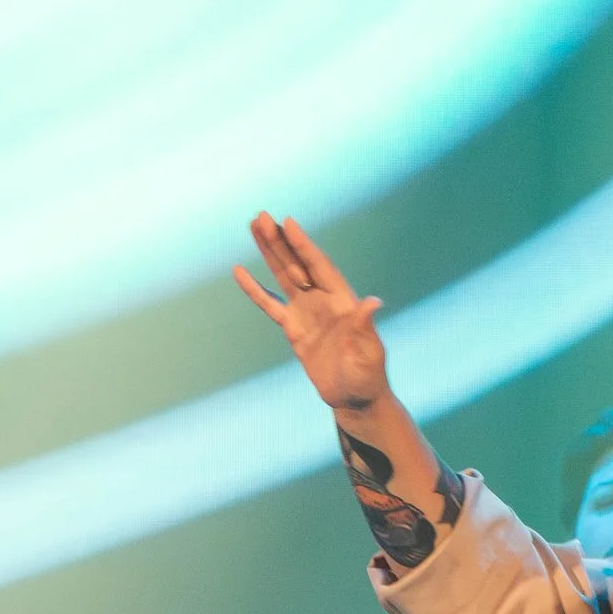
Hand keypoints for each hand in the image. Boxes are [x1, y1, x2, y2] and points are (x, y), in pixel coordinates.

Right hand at [234, 213, 388, 411]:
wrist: (355, 397)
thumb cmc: (368, 375)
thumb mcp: (369, 351)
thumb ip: (366, 326)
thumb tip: (372, 302)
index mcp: (343, 301)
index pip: (320, 266)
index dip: (304, 245)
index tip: (288, 223)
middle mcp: (324, 301)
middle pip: (297, 264)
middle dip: (280, 241)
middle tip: (261, 216)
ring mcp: (307, 312)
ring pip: (283, 276)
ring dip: (269, 253)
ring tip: (254, 228)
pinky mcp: (293, 329)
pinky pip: (270, 305)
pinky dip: (255, 290)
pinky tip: (239, 272)